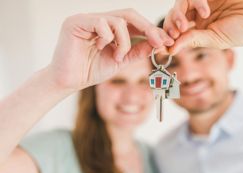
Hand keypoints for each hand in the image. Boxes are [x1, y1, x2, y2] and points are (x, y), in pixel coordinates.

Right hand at [48, 9, 173, 90]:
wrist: (69, 82)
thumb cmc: (91, 71)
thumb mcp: (121, 61)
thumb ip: (137, 51)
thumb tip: (157, 43)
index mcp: (109, 27)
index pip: (134, 22)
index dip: (151, 30)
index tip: (166, 41)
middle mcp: (98, 19)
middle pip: (129, 14)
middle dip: (148, 28)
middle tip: (160, 42)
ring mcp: (87, 18)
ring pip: (118, 20)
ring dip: (124, 42)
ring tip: (117, 57)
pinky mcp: (76, 22)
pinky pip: (101, 23)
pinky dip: (108, 38)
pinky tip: (100, 48)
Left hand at [164, 0, 242, 53]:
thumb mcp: (216, 40)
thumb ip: (193, 41)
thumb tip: (170, 50)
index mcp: (199, 27)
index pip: (176, 29)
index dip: (168, 36)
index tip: (164, 45)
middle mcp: (199, 12)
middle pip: (175, 14)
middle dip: (170, 25)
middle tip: (174, 34)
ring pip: (181, 2)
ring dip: (178, 14)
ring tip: (184, 25)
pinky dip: (195, 2)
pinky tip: (205, 12)